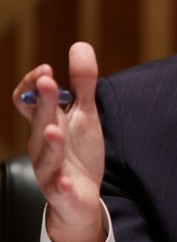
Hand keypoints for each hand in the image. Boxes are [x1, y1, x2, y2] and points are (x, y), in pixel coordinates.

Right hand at [12, 42, 105, 241]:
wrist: (80, 196)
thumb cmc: (78, 151)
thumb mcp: (84, 114)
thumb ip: (83, 84)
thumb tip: (79, 45)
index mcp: (45, 124)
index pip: (26, 102)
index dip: (32, 85)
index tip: (47, 70)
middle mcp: (41, 145)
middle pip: (38, 122)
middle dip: (43, 103)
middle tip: (50, 82)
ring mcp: (49, 170)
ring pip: (44, 156)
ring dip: (49, 142)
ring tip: (55, 130)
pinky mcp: (60, 192)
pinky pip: (56, 188)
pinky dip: (59, 184)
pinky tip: (64, 181)